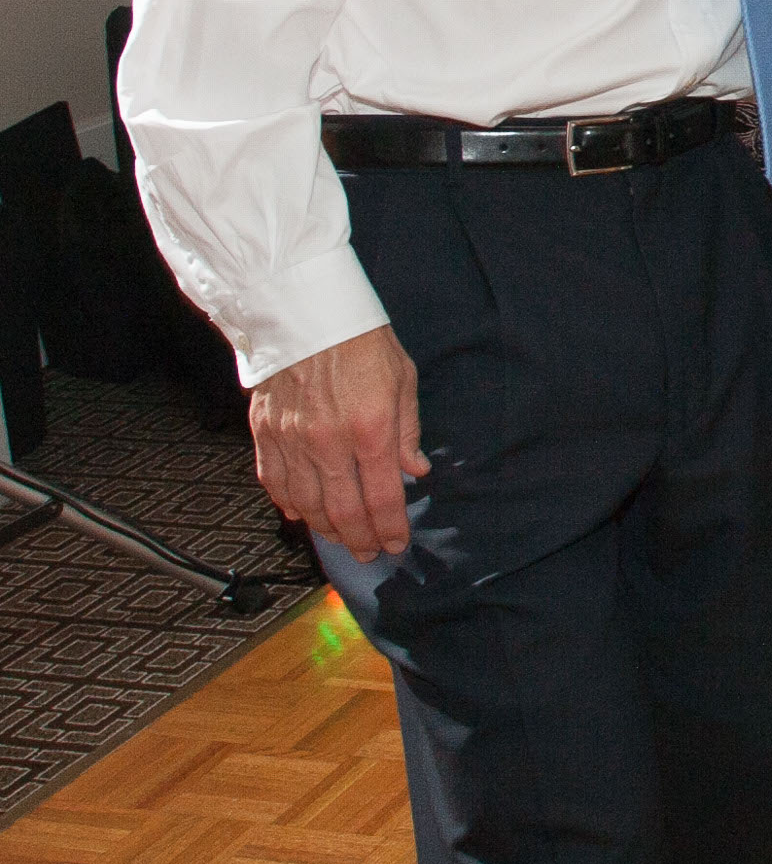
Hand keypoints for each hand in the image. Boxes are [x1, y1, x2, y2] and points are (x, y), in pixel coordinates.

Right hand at [250, 325, 425, 559]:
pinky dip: (288, 504)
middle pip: (343, 511)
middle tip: (370, 554)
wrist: (304, 309)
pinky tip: (301, 514)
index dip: (391, 528)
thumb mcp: (403, 379)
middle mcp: (329, 442)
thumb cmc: (360, 339)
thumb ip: (407, 431)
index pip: (382, 498)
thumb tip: (414, 470)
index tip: (397, 544)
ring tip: (341, 540)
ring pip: (306, 504)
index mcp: (370, 429)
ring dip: (325, 530)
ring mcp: (292, 440)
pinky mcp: (265, 432)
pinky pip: (274, 482)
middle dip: (360, 540)